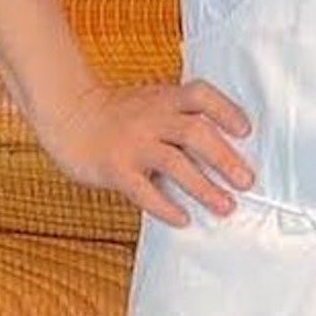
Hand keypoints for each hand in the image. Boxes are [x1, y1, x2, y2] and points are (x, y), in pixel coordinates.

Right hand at [36, 79, 253, 226]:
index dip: (226, 110)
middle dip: (225, 158)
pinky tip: (184, 219)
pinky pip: (144, 191)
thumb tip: (223, 147)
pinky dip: (166, 207)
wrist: (68, 113)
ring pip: (175, 163)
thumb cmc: (118, 113)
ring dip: (204, 187)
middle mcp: (151, 118)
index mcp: (164, 99)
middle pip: (195, 133)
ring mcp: (133, 143)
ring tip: (226, 206)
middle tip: (247, 181)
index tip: (246, 131)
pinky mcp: (115, 169)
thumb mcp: (151, 101)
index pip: (201, 96)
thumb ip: (179, 116)